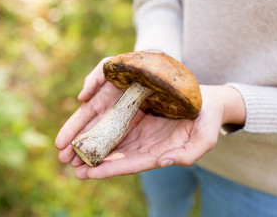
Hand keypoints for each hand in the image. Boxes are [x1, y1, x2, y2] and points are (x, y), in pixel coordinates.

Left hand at [56, 60, 245, 178]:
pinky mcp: (136, 113)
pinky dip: (99, 126)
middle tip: (69, 165)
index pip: (129, 165)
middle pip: (114, 155)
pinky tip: (83, 130)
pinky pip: (114, 120)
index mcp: (158, 153)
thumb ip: (187, 155)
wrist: (208, 101)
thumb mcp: (205, 139)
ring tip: (68, 152)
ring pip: (110, 140)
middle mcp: (144, 143)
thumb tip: (163, 163)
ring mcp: (139, 128)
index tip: (87, 174)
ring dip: (90, 146)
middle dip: (91, 161)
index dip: (108, 170)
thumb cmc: (208, 121)